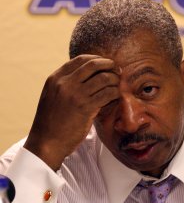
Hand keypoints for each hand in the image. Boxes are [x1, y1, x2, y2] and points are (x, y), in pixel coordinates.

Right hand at [24, 55, 120, 169]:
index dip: (97, 59)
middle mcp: (65, 83)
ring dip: (115, 80)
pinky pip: (107, 94)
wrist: (47, 142)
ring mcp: (76, 95)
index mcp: (56, 78)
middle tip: (117, 71)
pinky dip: (115, 93)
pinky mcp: (86, 108)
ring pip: (103, 78)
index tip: (106, 64)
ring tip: (118, 85)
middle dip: (109, 66)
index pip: (81, 60)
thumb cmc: (51, 123)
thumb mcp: (52, 97)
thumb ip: (65, 86)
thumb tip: (85, 79)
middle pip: (94, 65)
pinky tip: (116, 97)